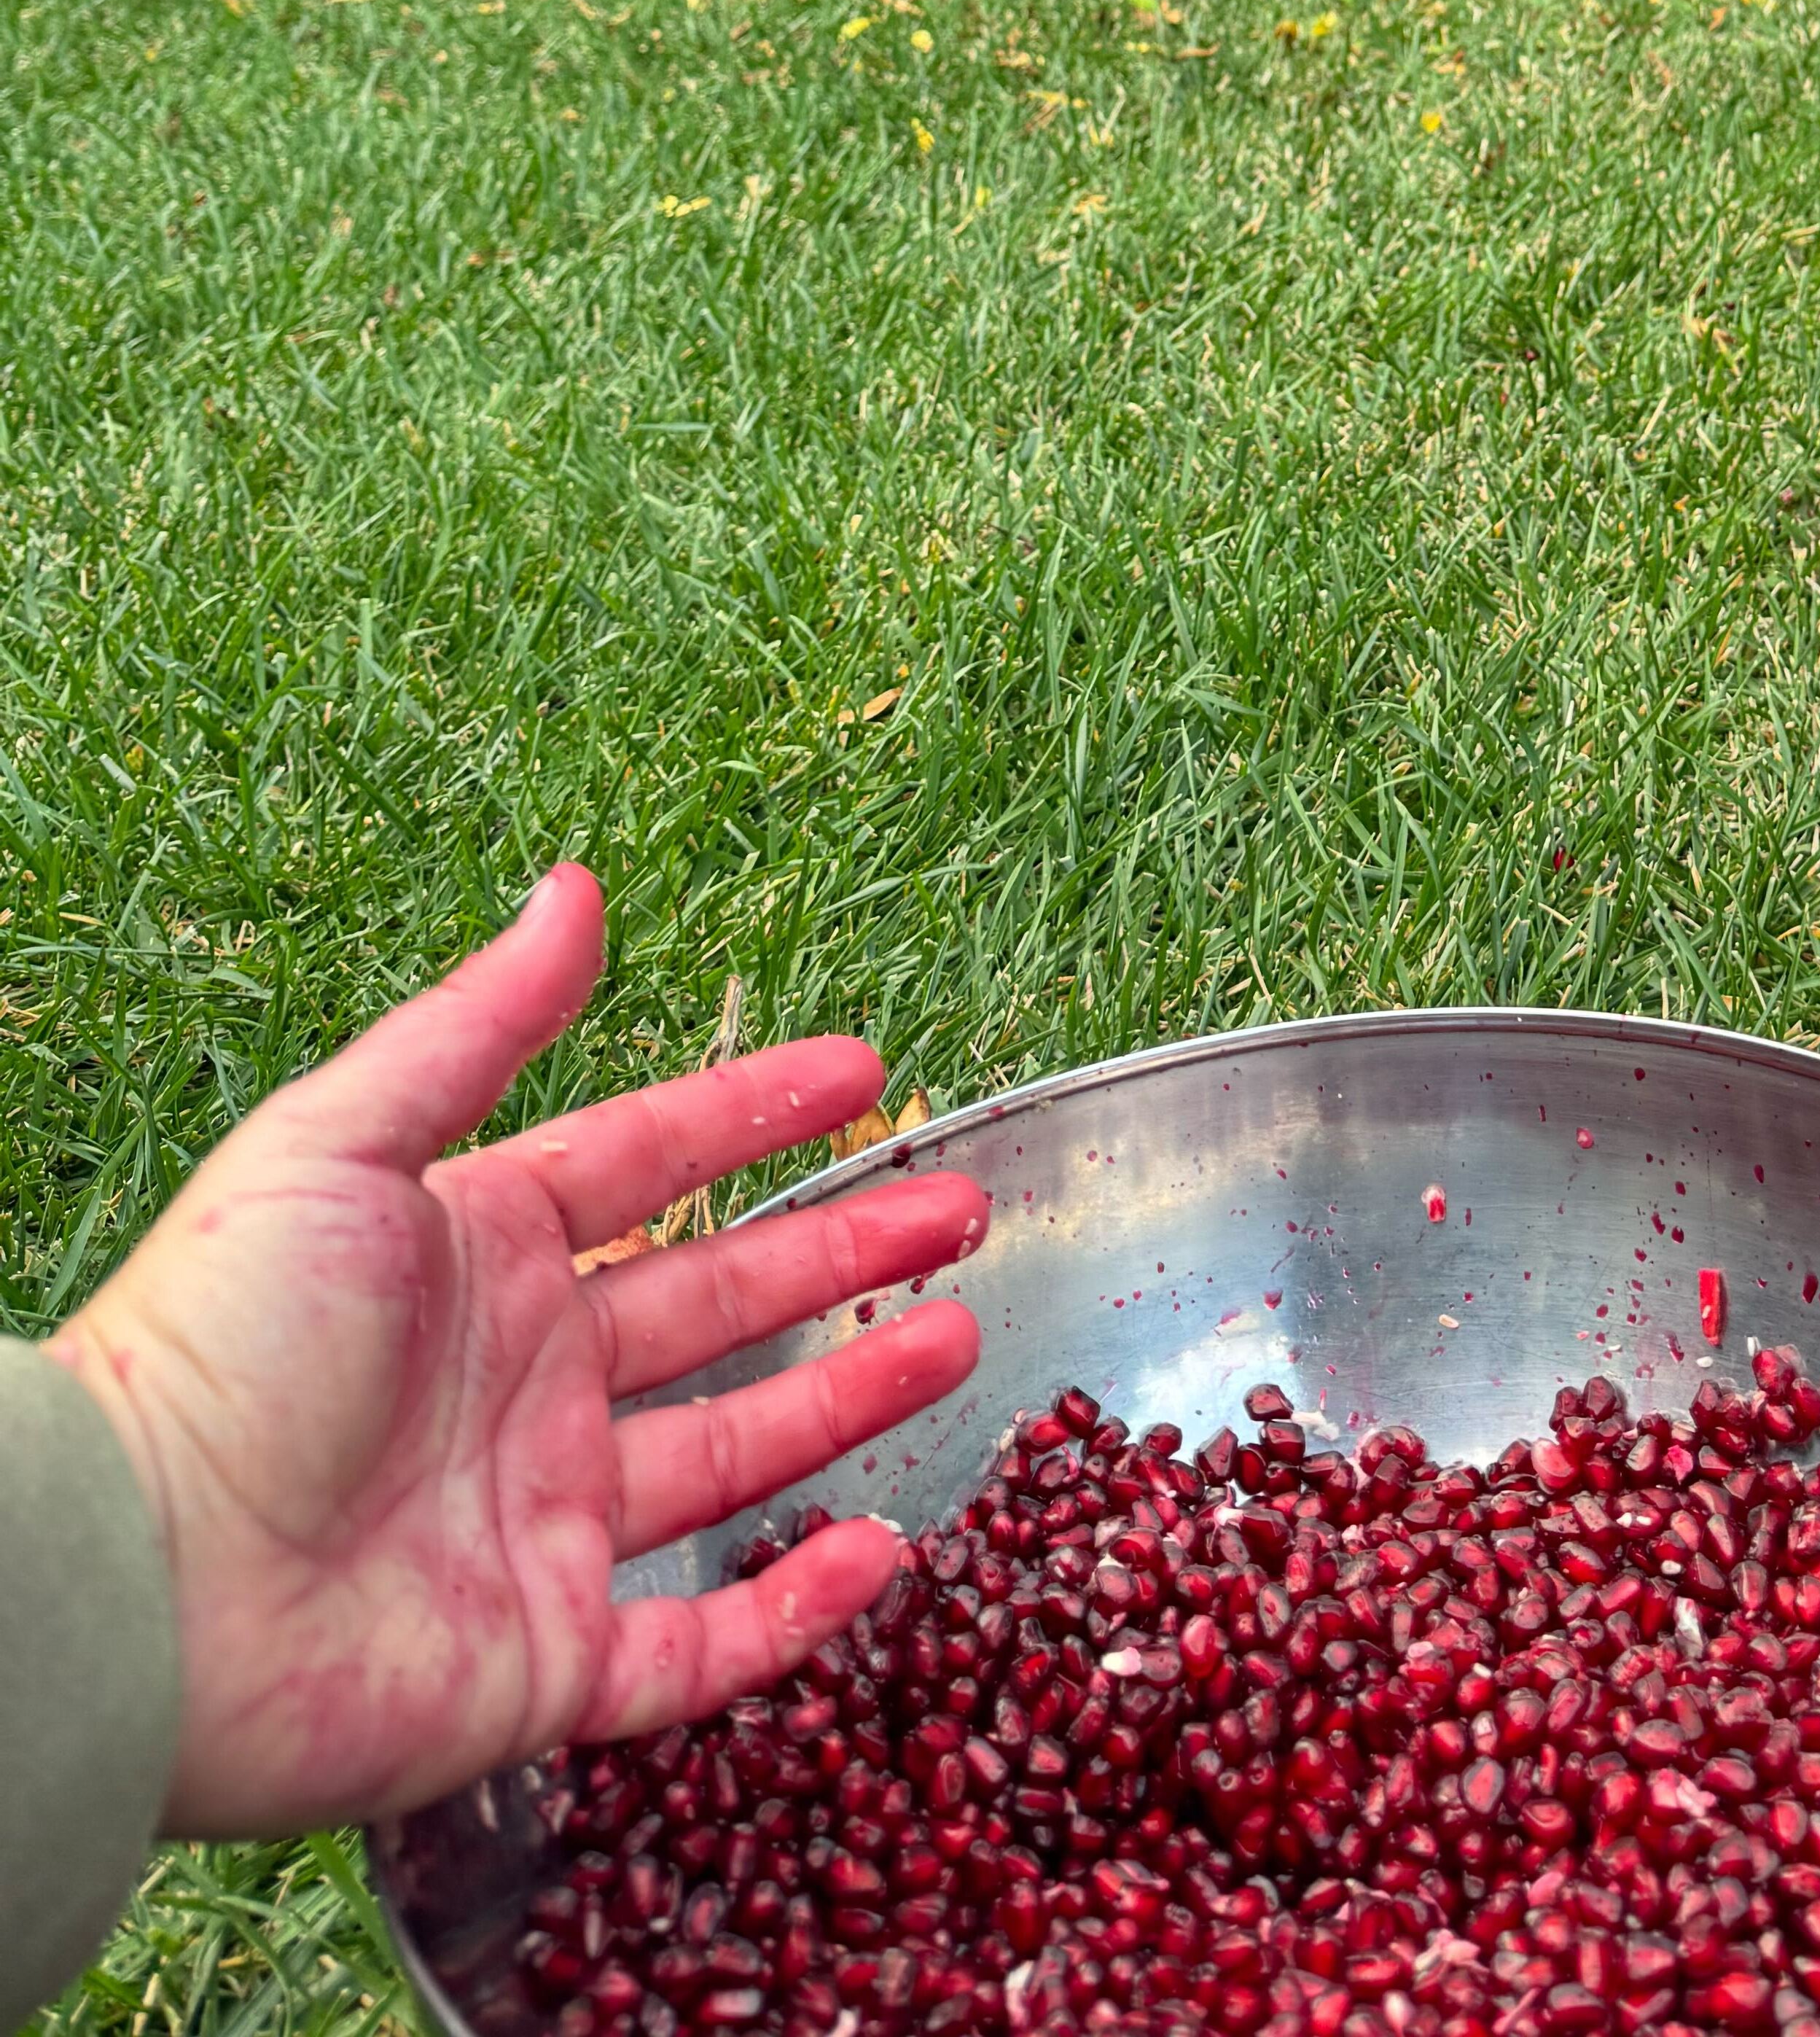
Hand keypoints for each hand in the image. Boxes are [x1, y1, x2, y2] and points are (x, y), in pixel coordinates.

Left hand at [45, 863, 984, 1837]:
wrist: (133, 1579)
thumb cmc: (220, 1345)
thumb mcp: (341, 1145)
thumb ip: (475, 1025)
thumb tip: (573, 888)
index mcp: (480, 1259)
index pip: (651, 1168)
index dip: (755, 1115)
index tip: (860, 1075)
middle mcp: (526, 1388)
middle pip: (719, 1304)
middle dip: (843, 1254)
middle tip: (955, 1211)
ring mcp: (544, 1526)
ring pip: (736, 1457)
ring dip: (850, 1398)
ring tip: (959, 1337)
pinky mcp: (548, 1660)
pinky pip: (700, 1645)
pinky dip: (795, 1606)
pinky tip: (879, 1550)